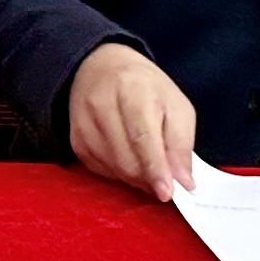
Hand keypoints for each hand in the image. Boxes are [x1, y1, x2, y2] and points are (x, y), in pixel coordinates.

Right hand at [67, 42, 195, 201]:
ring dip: (138, 178)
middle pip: (127, 159)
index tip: (166, 193)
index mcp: (132, 90)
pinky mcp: (76, 140)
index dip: (155, 168)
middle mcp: (101, 105)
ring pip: (115, 169)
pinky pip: (102, 171)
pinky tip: (129, 158)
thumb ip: (181, 144)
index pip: (142, 136)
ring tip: (149, 165)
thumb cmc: (145, 87)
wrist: (101, 67)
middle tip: (166, 180)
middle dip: (150, 178)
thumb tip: (183, 182)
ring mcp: (84, 123)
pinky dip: (121, 174)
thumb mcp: (176, 105)